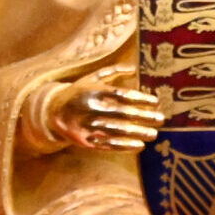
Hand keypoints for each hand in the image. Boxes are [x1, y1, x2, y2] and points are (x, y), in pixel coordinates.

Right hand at [50, 72, 164, 152]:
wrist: (52, 111)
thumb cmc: (79, 91)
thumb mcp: (91, 77)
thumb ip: (113, 71)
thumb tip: (134, 68)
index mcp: (94, 90)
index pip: (122, 95)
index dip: (141, 99)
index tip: (156, 102)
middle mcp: (91, 107)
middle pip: (123, 113)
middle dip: (144, 117)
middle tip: (161, 119)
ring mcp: (87, 125)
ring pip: (117, 131)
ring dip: (138, 133)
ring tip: (154, 134)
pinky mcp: (85, 140)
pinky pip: (107, 145)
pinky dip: (124, 146)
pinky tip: (139, 146)